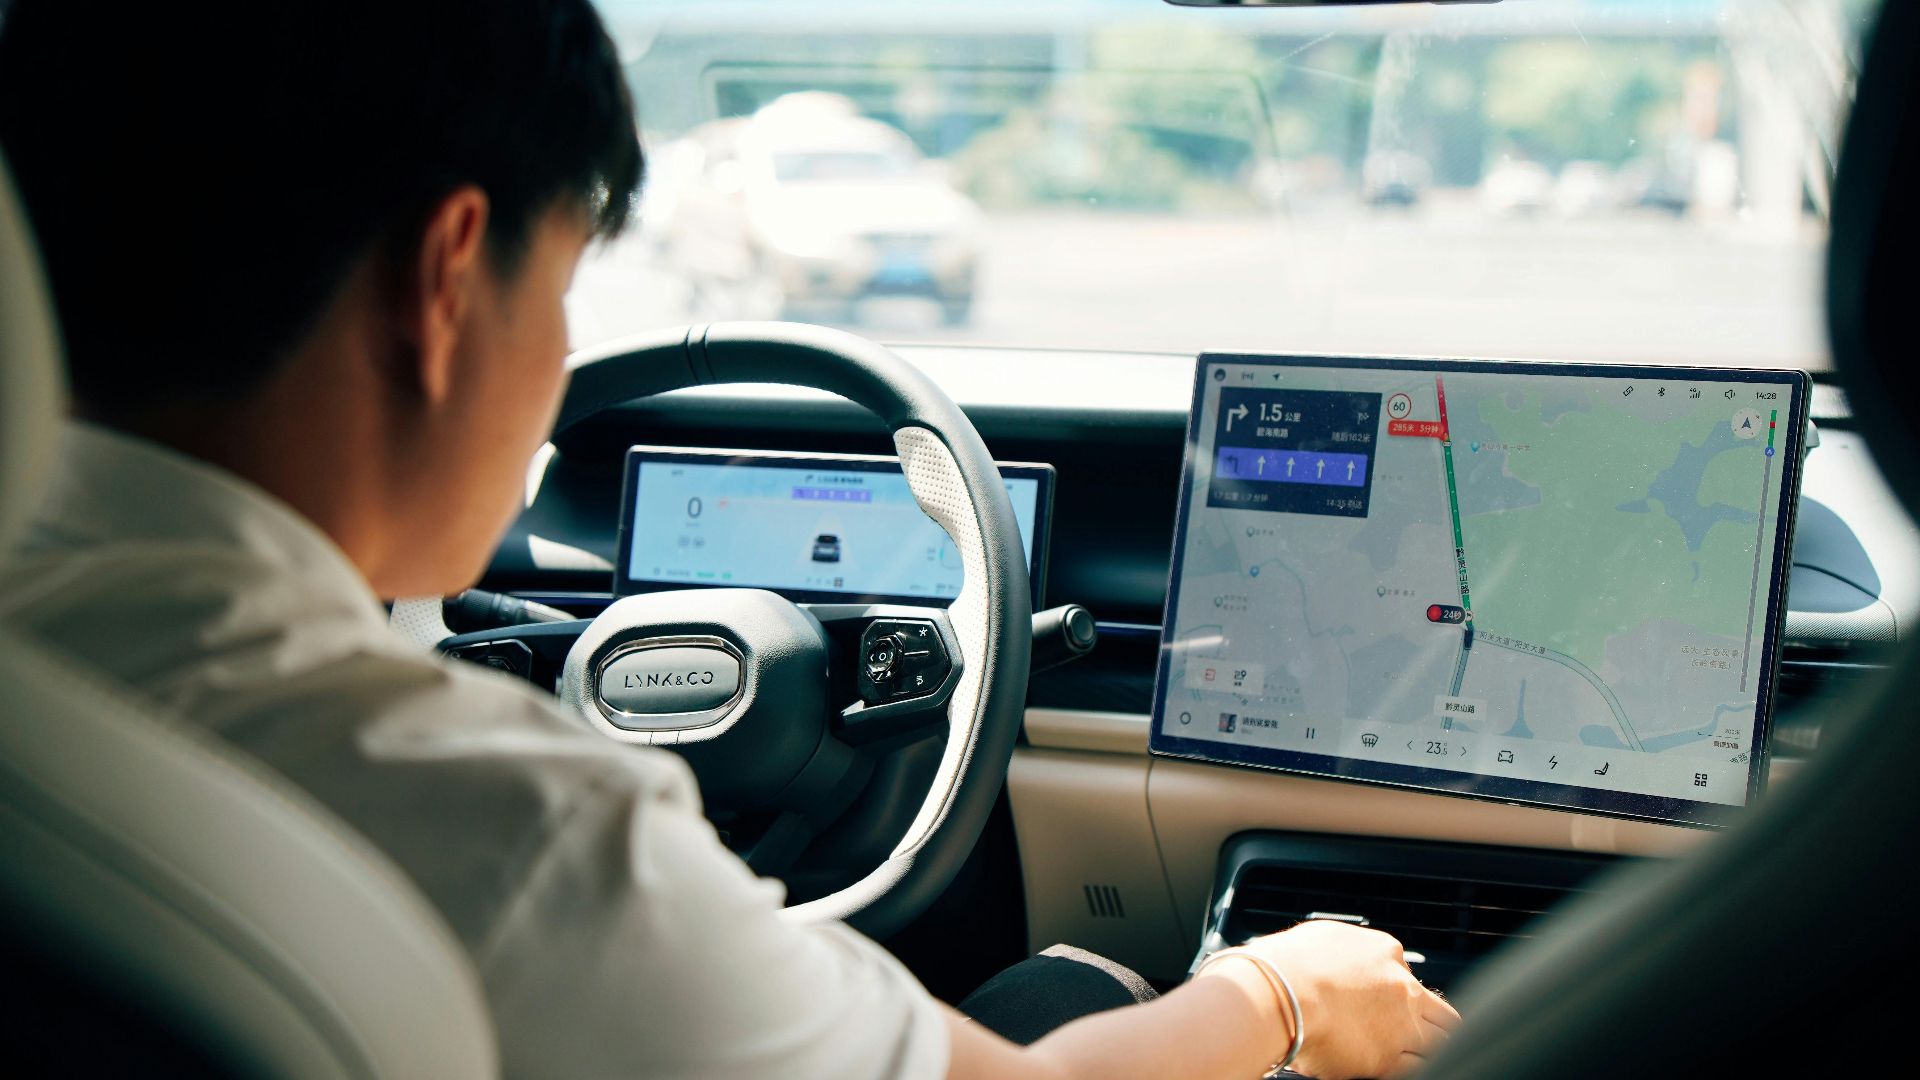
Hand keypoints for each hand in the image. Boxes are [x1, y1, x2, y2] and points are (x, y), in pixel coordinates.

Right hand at [1241, 920, 1459, 1078]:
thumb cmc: (1287, 964)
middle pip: (1439, 1011)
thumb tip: (1339, 956)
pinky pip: (1420, 1068)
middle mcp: (1401, 987)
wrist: (1279, 994)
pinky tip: (1403, 1067)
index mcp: (1384, 951)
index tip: (1386, 1001)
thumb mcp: (1321, 936)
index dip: (1398, 991)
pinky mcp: (1388, 1060)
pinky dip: (1416, 1068)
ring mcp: (1400, 1026)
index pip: (1408, 975)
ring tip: (1419, 1054)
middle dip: (1433, 1021)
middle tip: (1422, 1032)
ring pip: (1440, 1041)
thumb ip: (1344, 949)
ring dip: (1431, 1047)